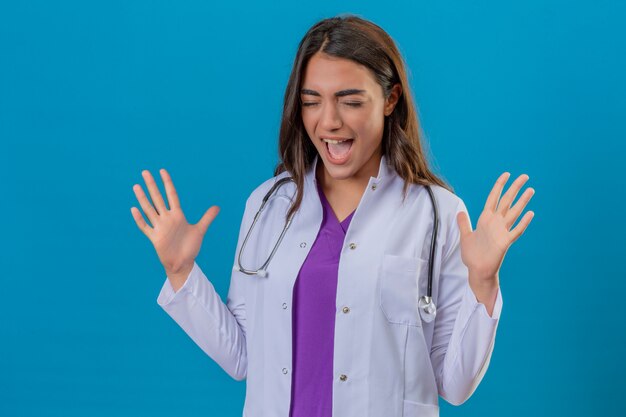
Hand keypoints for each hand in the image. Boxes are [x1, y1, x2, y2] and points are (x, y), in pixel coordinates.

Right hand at [130, 168, 219, 277]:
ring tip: (136, 186)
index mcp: (178, 215)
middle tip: (145, 172)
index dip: (167, 183)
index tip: (162, 171)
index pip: (171, 195)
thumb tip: (218, 206)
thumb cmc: (190, 247)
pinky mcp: (155, 238)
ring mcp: (160, 227)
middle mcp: (167, 219)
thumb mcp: (200, 230)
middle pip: (158, 198)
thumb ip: (207, 218)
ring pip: (149, 210)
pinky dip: (140, 219)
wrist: (183, 263)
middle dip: (152, 186)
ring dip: (143, 198)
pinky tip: (134, 209)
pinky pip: (145, 227)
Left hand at [456, 172, 534, 286]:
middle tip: (525, 176)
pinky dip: (523, 222)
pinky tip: (530, 213)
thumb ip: (464, 223)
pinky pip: (516, 230)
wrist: (477, 270)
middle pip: (507, 201)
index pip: (494, 198)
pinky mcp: (505, 242)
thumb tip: (460, 212)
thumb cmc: (472, 255)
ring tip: (531, 190)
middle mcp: (495, 223)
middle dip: (514, 188)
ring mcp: (501, 231)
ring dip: (522, 201)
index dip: (499, 186)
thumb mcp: (465, 236)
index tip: (506, 174)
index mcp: (485, 219)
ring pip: (514, 213)